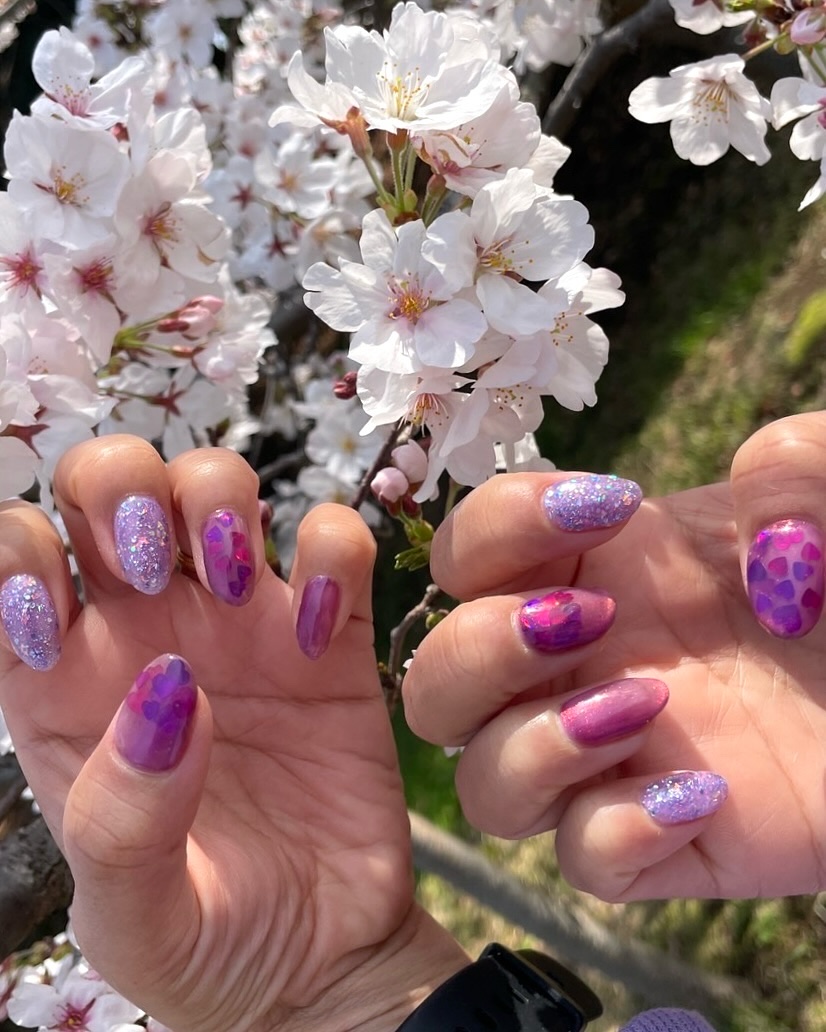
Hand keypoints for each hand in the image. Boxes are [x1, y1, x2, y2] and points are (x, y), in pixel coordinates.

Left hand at [0, 435, 466, 1031]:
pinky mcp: (330, 633)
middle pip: (107, 489)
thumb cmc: (208, 945)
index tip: (52, 621)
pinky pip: (332, 545)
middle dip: (118, 491)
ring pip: (214, 486)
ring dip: (215, 497)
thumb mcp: (135, 919)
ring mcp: (243, 624)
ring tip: (234, 576)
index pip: (11, 567)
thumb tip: (164, 692)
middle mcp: (149, 633)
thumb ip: (120, 820)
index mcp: (64, 689)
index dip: (14, 561)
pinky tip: (319, 626)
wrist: (327, 965)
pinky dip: (330, 551)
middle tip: (152, 565)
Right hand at [403, 412, 825, 902]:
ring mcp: (614, 760)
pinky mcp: (670, 842)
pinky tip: (702, 794)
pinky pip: (586, 863)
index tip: (610, 507)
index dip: (500, 525)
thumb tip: (757, 511)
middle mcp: (577, 668)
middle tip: (595, 615)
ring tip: (646, 706)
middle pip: (436, 685)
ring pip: (485, 787)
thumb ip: (796, 464)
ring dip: (536, 745)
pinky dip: (618, 832)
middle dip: (483, 648)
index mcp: (589, 571)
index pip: (469, 552)